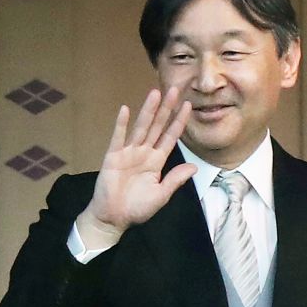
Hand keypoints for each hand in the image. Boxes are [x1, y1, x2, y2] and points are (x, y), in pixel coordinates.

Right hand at [76, 87, 196, 248]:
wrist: (113, 218)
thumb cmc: (137, 208)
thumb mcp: (161, 195)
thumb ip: (175, 180)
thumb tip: (194, 167)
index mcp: (157, 162)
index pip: (171, 137)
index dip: (179, 122)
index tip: (189, 106)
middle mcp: (144, 153)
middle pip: (158, 126)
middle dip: (166, 108)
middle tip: (174, 89)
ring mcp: (128, 153)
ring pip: (141, 127)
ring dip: (148, 110)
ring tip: (155, 93)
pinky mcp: (113, 157)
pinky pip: (118, 138)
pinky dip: (121, 124)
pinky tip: (125, 110)